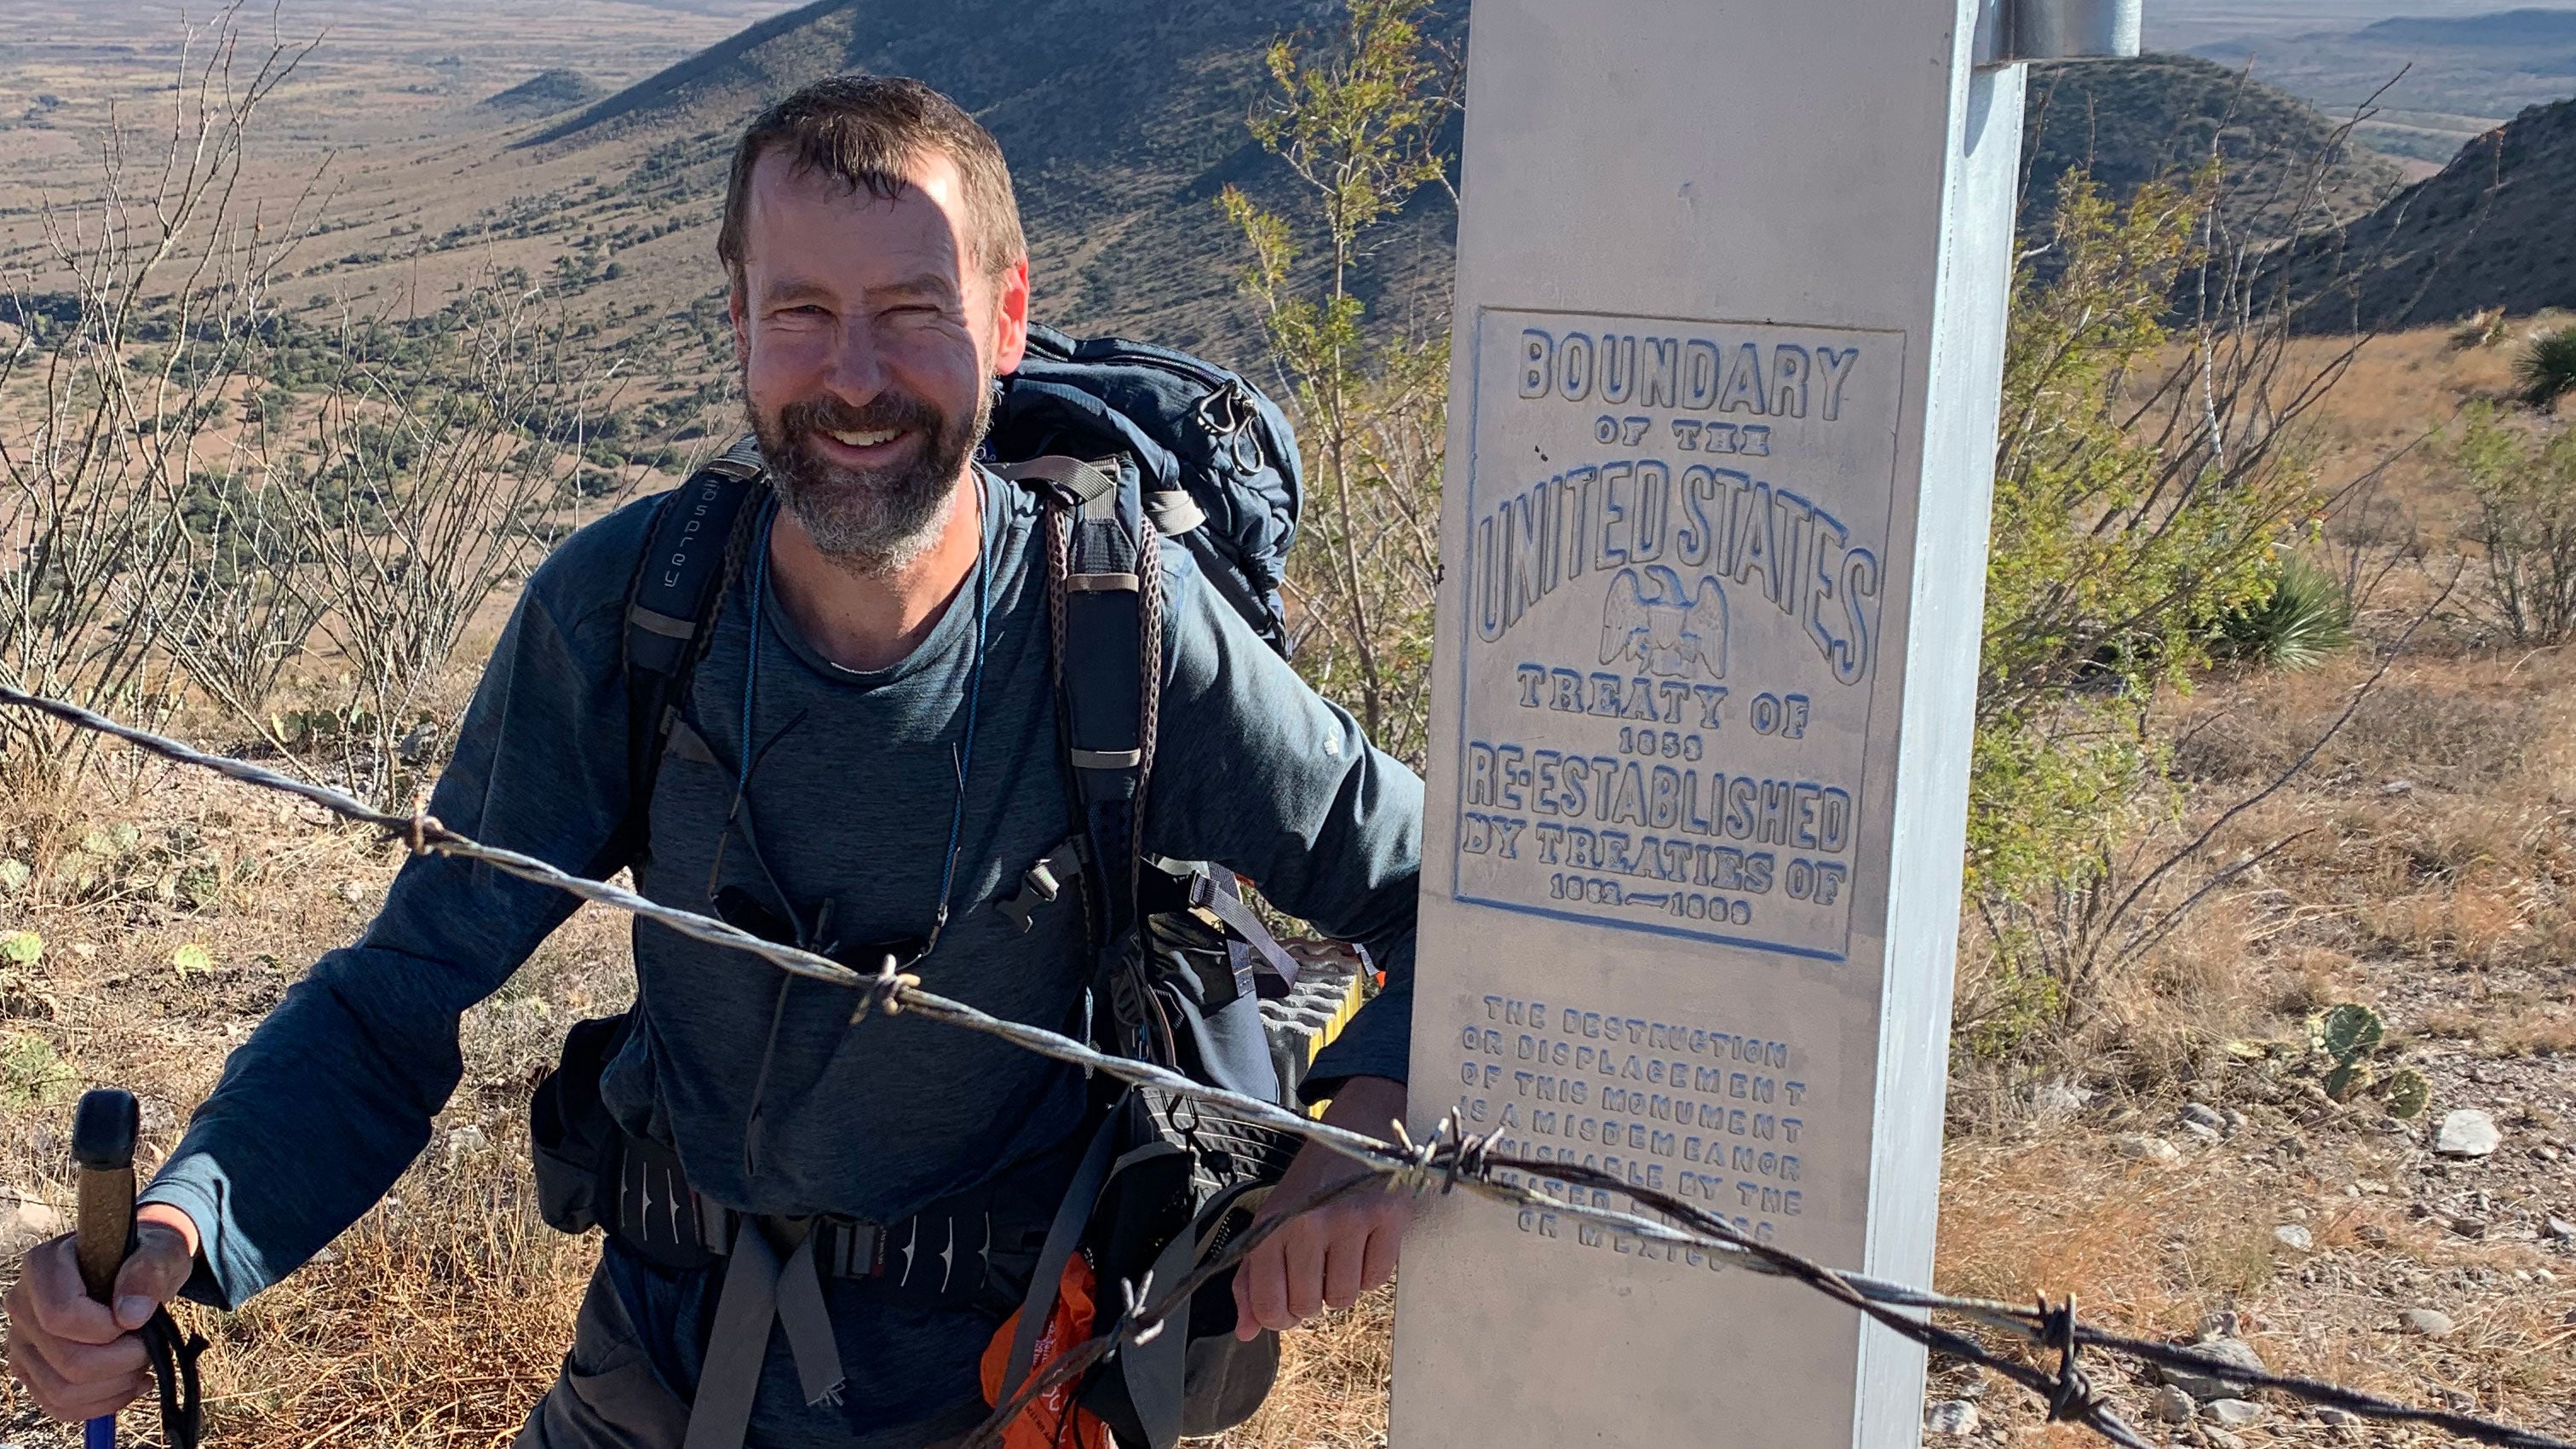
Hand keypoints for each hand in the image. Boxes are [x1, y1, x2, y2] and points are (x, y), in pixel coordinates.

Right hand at [5, 1204, 197, 1422]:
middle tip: (149, 1346)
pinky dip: (103, 1404)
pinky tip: (132, 1383)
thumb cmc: (148, 1258)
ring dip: (116, 1386)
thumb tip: (131, 1315)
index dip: (106, 1329)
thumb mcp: (163, 1251)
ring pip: (62, 1390)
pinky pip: (60, 1406)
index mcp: (43, 1265)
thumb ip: (150, 1271)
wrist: (136, 1272)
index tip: (137, 1320)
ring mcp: (21, 1341)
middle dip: (122, 1362)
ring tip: (142, 1363)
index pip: (61, 1315)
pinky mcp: (31, 1369)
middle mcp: (21, 1304)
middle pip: (67, 1360)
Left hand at [1230, 1075, 1410, 1339]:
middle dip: (1313, 1299)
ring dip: (1342, 1286)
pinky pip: (1376, 1280)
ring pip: (1344, 1298)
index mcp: (1271, 1224)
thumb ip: (1251, 1279)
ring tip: (1340, 1252)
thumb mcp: (1272, 1222)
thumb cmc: (1311, 1185)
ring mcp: (1350, 1220)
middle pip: (1308, 1307)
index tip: (1288, 1300)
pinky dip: (1370, 1271)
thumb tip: (1246, 1332)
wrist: (1355, 1130)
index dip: (1279, 1316)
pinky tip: (1364, 1243)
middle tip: (1318, 1268)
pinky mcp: (1388, 1218)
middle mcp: (1307, 1223)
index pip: (1268, 1306)